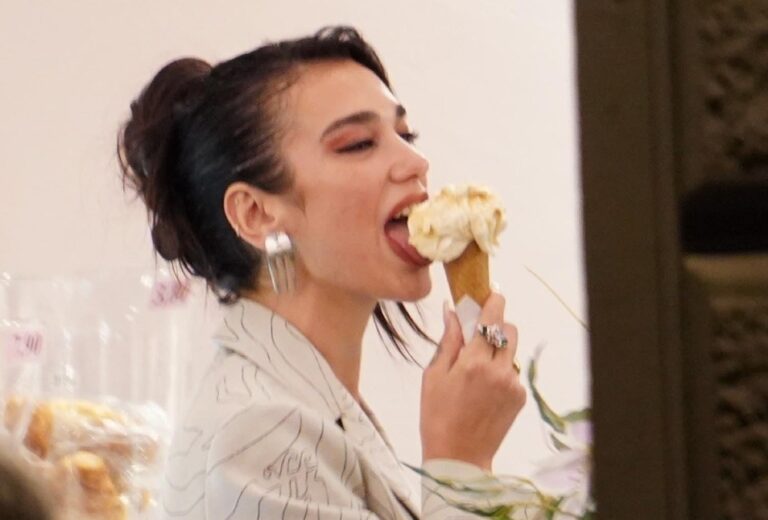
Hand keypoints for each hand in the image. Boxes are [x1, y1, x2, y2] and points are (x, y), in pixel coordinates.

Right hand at [420, 293, 525, 470]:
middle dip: (496, 327)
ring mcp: (512, 385)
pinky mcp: (519, 398)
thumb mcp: (433, 375)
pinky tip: (483, 390)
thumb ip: (448, 341)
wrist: (459, 458)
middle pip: (509, 331)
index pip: (492, 319)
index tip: (492, 294)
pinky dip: (500, 373)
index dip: (493, 302)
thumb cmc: (437, 416)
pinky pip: (512, 373)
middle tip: (477, 336)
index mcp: (474, 362)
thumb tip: (452, 311)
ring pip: (511, 352)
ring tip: (476, 371)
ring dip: (497, 351)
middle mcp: (499, 370)